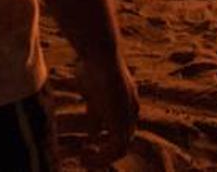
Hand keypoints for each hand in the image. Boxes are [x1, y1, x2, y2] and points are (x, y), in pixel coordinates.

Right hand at [75, 52, 138, 166]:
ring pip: (121, 148)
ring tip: (84, 159)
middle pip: (124, 139)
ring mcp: (129, 117)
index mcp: (127, 101)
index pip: (122, 127)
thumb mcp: (92, 92)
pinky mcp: (122, 123)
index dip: (106, 139)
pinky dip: (102, 156)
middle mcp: (132, 110)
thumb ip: (93, 111)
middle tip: (86, 157)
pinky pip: (116, 150)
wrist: (101, 56)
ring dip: (102, 157)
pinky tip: (85, 154)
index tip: (87, 144)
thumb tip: (91, 130)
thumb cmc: (92, 67)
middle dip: (106, 152)